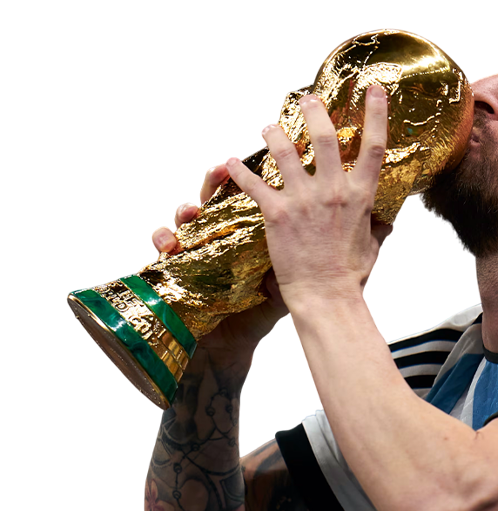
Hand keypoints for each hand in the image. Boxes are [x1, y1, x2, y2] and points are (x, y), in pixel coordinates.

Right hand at [151, 165, 288, 355]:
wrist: (230, 344)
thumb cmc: (257, 311)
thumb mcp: (280, 284)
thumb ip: (297, 261)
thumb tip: (322, 240)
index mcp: (246, 234)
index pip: (246, 198)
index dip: (248, 180)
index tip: (257, 166)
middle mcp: (219, 234)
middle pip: (215, 198)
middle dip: (214, 182)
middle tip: (220, 170)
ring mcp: (195, 247)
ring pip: (186, 217)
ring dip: (185, 209)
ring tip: (189, 210)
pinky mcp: (174, 264)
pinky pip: (162, 245)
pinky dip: (162, 239)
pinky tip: (168, 244)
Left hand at [225, 85, 390, 312]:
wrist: (326, 296)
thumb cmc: (350, 274)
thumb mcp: (372, 243)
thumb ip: (375, 222)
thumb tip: (382, 215)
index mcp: (360, 195)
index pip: (374, 146)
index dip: (376, 113)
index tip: (374, 89)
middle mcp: (334, 191)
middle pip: (325, 138)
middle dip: (315, 112)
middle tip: (306, 98)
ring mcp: (305, 200)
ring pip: (286, 152)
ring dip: (275, 134)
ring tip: (268, 124)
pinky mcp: (278, 214)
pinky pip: (255, 184)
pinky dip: (239, 172)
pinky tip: (229, 161)